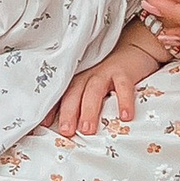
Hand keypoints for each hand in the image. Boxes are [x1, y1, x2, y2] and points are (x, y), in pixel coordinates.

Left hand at [49, 22, 179, 135]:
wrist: (134, 50)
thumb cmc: (111, 75)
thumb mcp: (94, 86)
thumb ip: (83, 102)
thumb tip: (73, 128)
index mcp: (78, 80)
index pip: (61, 95)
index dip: (52, 109)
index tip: (45, 125)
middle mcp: (88, 75)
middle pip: (74, 92)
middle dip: (68, 112)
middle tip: (66, 131)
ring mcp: (106, 72)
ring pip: (93, 90)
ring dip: (89, 110)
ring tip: (88, 130)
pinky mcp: (124, 72)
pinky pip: (123, 87)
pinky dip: (124, 101)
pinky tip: (125, 116)